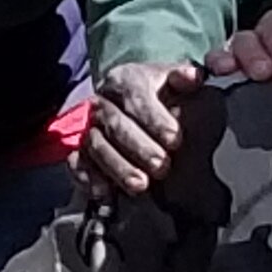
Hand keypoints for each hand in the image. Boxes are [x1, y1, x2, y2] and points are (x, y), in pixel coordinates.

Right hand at [79, 60, 193, 198]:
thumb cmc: (154, 96)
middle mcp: (103, 103)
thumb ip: (184, 78)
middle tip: (161, 166)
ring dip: (119, 167)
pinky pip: (78, 164)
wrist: (125, 104)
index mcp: (125, 80)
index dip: (155, 119)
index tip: (174, 139)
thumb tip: (194, 77)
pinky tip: (106, 194)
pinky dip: (91, 179)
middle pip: (116, 124)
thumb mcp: (171, 81)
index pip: (138, 98)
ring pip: (97, 146)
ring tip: (140, 185)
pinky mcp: (79, 151)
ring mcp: (89, 127)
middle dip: (140, 148)